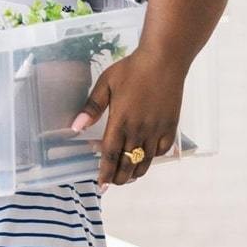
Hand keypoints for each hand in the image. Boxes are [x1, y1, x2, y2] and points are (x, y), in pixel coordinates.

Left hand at [71, 48, 186, 188]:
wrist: (164, 61)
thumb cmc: (131, 70)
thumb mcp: (105, 84)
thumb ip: (91, 108)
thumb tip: (75, 127)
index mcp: (120, 121)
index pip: (110, 154)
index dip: (105, 172)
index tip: (100, 185)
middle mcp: (139, 130)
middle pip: (129, 163)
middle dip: (120, 178)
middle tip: (112, 184)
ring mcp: (157, 130)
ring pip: (146, 160)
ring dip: (136, 172)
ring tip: (127, 177)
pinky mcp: (171, 127)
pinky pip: (161, 150)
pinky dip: (152, 158)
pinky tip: (145, 158)